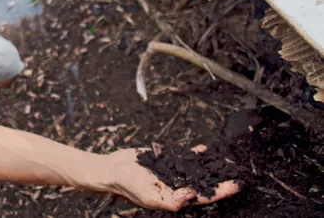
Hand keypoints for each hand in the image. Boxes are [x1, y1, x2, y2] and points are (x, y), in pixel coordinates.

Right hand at [104, 148, 239, 210]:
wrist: (112, 168)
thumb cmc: (127, 185)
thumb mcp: (148, 196)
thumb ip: (170, 201)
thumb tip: (192, 197)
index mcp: (174, 198)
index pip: (202, 197)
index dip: (219, 192)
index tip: (235, 186)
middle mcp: (176, 186)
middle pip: (203, 183)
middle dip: (220, 179)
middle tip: (238, 173)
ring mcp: (172, 172)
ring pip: (196, 169)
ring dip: (210, 166)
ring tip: (227, 161)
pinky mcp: (166, 159)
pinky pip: (184, 156)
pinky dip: (195, 153)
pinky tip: (205, 149)